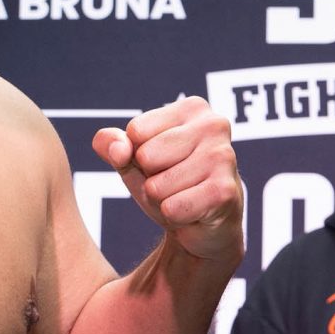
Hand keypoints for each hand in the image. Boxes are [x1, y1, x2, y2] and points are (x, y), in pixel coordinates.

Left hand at [92, 98, 242, 261]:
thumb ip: (110, 144)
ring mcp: (223, 157)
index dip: (138, 155)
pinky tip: (194, 211)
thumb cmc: (168, 182)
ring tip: (184, 195)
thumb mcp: (132, 159)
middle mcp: (213, 125)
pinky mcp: (224, 191)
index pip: (135, 131)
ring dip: (162, 199)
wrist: (202, 225)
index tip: (162, 161)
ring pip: (156, 186)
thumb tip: (119, 150)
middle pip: (145, 157)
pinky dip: (174, 216)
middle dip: (150, 178)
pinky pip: (172, 208)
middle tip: (173, 183)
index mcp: (192, 108)